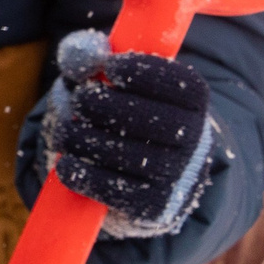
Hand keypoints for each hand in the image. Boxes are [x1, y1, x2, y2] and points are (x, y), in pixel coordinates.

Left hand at [44, 29, 215, 238]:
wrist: (146, 176)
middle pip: (144, 117)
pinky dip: (82, 174)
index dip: (142, 71)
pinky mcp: (156, 208)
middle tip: (78, 99)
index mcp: (194, 104)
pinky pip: (113, 189)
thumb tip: (84, 55)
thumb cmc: (123, 113)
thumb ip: (90, 57)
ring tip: (67, 132)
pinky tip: (68, 164)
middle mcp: (196, 142)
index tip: (109, 66)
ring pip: (121, 153)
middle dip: (98, 103)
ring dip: (80, 138)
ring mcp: (178, 178)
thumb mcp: (109, 79)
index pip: (180, 84)